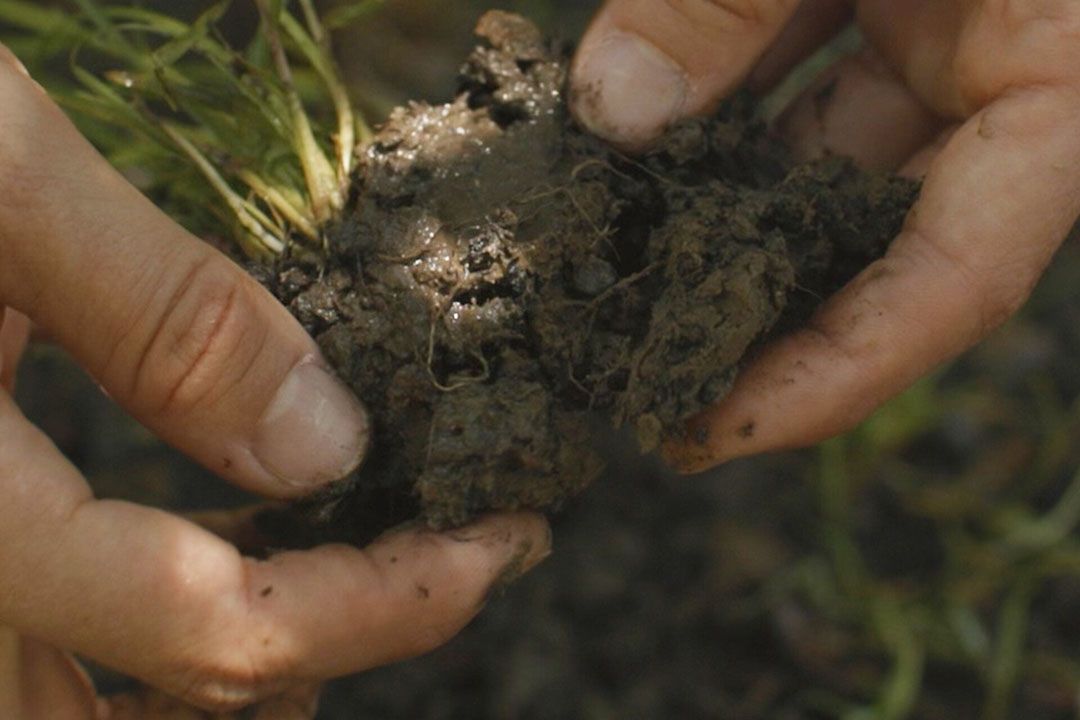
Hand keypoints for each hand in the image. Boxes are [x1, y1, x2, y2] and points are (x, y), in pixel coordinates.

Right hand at [0, 44, 549, 715]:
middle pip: (167, 716)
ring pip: (99, 712)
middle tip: (446, 562)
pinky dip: (164, 626)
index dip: (392, 604)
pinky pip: (53, 651)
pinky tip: (233, 535)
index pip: (218, 632)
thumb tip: (328, 444)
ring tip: (362, 564)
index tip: (504, 541)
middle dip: (329, 653)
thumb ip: (160, 319)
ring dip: (246, 664)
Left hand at [571, 0, 1079, 469]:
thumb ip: (729, 1)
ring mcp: (934, 35)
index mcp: (1057, 72)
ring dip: (720, 209)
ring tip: (618, 261)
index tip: (711, 432)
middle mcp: (997, 76)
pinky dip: (720, 113)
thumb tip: (614, 113)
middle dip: (759, 309)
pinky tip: (636, 143)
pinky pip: (794, 79)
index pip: (961, 278)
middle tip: (642, 369)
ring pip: (819, 162)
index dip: (836, 375)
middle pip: (875, 243)